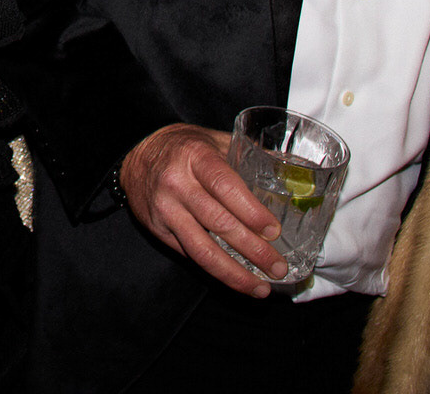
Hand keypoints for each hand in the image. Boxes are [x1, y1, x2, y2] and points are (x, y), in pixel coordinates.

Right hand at [119, 123, 285, 297]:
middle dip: (252, 250)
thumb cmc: (184, 147)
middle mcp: (177, 183)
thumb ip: (248, 156)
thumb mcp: (214, 141)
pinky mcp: (158, 230)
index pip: (225, 186)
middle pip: (218, 223)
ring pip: (202, 249)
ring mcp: (165, 209)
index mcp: (195, 157)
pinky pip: (190, 255)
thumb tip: (293, 169)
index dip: (251, 211)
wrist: (136, 153)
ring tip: (260, 287)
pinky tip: (236, 278)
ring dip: (234, 273)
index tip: (273, 231)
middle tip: (277, 267)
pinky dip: (216, 271)